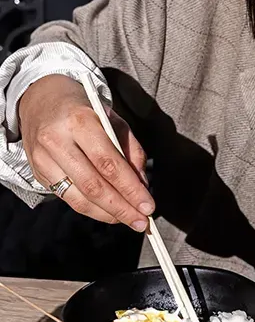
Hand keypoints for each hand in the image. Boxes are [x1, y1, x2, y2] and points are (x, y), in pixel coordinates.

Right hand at [18, 74, 153, 229]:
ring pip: (79, 198)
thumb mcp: (112, 118)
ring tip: (129, 220)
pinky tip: (109, 212)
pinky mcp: (38, 173)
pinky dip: (91, 209)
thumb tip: (142, 184)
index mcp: (80, 121)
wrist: (40, 99)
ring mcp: (43, 159)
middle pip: (93, 185)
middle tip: (142, 222)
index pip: (108, 163)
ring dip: (108, 214)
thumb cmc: (83, 108)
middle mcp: (57, 141)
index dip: (130, 189)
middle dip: (121, 208)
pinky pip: (68, 198)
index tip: (148, 206)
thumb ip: (130, 149)